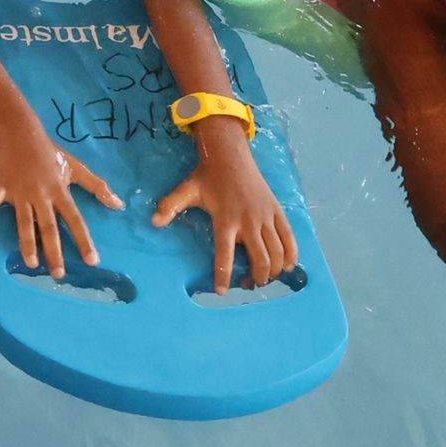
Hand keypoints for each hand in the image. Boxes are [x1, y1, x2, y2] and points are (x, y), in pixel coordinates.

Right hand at [0, 114, 117, 273]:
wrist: (21, 132)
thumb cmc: (51, 153)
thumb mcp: (76, 167)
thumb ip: (97, 186)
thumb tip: (119, 204)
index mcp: (59, 191)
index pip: (75, 220)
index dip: (84, 240)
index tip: (92, 261)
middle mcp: (41, 195)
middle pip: (48, 227)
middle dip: (54, 251)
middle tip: (58, 274)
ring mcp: (20, 191)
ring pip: (23, 221)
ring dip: (27, 243)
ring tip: (31, 263)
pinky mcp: (1, 186)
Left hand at [154, 140, 297, 290]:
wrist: (231, 155)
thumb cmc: (208, 176)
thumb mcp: (186, 190)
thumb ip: (170, 206)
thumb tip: (154, 222)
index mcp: (225, 220)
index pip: (225, 255)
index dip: (224, 276)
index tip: (223, 291)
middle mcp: (248, 221)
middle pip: (261, 260)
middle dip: (257, 278)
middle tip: (249, 284)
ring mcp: (265, 217)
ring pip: (277, 252)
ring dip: (274, 270)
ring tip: (265, 277)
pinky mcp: (277, 211)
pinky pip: (289, 238)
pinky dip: (292, 255)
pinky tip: (289, 266)